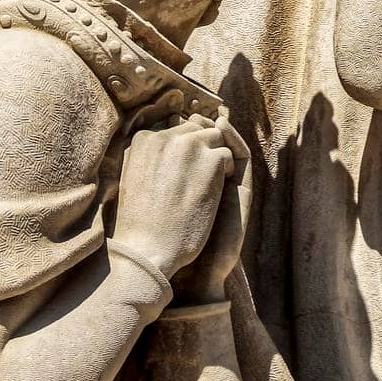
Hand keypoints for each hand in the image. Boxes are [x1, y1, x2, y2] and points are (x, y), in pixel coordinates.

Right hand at [113, 115, 236, 279]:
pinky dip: (226, 172)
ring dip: (214, 158)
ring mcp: (189, 146)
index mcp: (143, 139)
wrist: (147, 250)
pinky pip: (227, 154)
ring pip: (214, 138)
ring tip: (207, 184)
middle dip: (201, 148)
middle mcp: (165, 135)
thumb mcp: (133, 177)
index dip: (184, 148)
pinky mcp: (211, 160)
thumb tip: (169, 138)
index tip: (184, 169)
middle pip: (195, 129)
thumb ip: (150, 155)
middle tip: (199, 177)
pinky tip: (215, 192)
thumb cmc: (139, 221)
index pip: (175, 129)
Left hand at [169, 114, 250, 303]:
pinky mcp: (242, 191)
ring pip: (226, 144)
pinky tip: (221, 127)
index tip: (169, 110)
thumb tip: (139, 140)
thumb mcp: (152, 198)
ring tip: (204, 115)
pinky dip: (233, 138)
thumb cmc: (163, 239)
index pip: (189, 145)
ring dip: (216, 127)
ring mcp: (227, 186)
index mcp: (189, 182)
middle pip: (207, 141)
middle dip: (199, 123)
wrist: (185, 271)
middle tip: (189, 109)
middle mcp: (209, 182)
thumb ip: (152, 173)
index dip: (183, 127)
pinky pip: (242, 155)